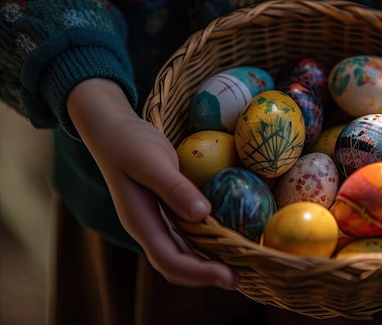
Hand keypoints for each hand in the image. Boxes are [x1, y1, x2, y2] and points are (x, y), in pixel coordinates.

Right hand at [67, 78, 237, 287]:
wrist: (114, 129)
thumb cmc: (130, 143)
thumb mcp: (152, 161)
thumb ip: (174, 188)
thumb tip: (203, 214)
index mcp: (140, 222)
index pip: (170, 260)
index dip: (199, 273)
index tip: (228, 275)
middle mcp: (148, 227)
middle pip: (177, 264)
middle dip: (207, 274)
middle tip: (242, 277)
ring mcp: (156, 220)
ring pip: (183, 251)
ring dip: (209, 260)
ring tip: (240, 263)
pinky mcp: (164, 210)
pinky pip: (187, 234)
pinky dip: (206, 241)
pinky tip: (227, 237)